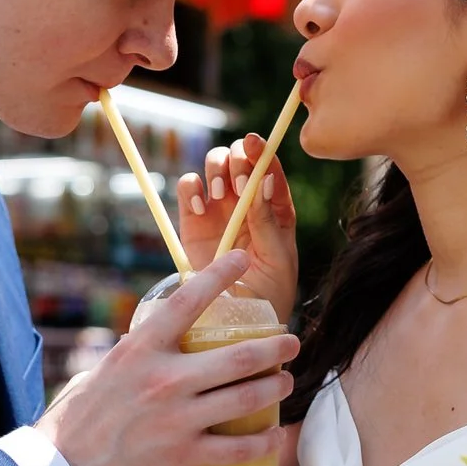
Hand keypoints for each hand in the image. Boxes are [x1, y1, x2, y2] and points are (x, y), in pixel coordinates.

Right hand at [34, 252, 297, 465]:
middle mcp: (164, 379)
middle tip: (292, 342)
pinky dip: (262, 443)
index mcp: (140, 350)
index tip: (242, 258)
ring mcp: (176, 418)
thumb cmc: (73, 421)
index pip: (187, 301)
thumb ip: (132, 358)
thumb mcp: (99, 373)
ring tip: (287, 382)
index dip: (219, 275)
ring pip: (246, 398)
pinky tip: (276, 437)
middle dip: (275, 347)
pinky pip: (236, 449)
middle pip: (238, 356)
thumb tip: (151, 348)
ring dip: (275, 388)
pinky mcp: (182, 456)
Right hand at [177, 133, 298, 323]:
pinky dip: (191, 188)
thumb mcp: (278, 259)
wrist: (237, 321)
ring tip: (219, 197)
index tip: (255, 144)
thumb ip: (268, 222)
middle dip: (238, 161)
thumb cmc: (269, 293)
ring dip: (217, 170)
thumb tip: (263, 180)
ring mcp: (219, 209)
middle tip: (238, 183)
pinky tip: (201, 208)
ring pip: (215, 167)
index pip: (270, 170)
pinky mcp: (193, 220)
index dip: (263, 152)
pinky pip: (188, 188)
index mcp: (275, 209)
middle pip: (240, 160)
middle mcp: (247, 203)